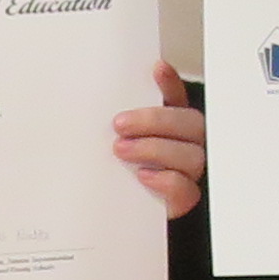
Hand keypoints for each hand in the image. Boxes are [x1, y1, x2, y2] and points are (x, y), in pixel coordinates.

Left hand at [115, 68, 205, 217]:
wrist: (118, 211)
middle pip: (191, 123)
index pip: (177, 95)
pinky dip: (166, 180)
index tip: (156, 69)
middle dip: (155, 120)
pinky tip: (143, 176)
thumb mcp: (110, 139)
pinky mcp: (182, 198)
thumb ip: (111, 121)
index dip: (171, 82)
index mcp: (169, 123)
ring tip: (122, 150)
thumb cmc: (116, 170)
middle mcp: (185, 143)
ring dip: (155, 149)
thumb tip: (87, 94)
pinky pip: (186, 189)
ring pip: (191, 155)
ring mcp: (187, 171)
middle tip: (120, 124)